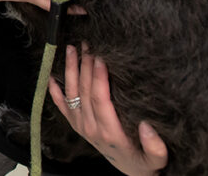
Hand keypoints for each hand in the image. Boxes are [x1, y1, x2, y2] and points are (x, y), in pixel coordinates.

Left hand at [49, 44, 167, 174]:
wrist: (131, 172)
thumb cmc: (145, 161)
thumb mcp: (157, 159)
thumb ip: (155, 147)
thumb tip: (147, 127)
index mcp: (110, 132)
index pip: (99, 99)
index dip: (98, 78)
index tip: (100, 58)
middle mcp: (91, 128)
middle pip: (84, 91)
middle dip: (85, 66)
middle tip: (88, 44)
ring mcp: (80, 126)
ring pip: (71, 93)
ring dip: (70, 70)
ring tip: (72, 49)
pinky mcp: (75, 125)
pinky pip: (61, 106)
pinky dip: (54, 90)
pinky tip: (51, 75)